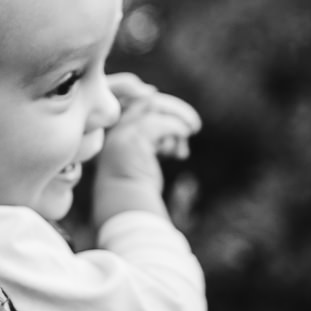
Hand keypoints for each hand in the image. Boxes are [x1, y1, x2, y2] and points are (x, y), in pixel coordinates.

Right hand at [93, 86, 200, 221]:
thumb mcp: (146, 159)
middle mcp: (115, 129)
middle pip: (146, 101)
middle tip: (195, 127)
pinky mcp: (135, 139)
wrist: (126, 209)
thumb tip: (182, 128)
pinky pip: (162, 124)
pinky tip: (182, 152)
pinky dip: (177, 131)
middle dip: (174, 109)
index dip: (159, 106)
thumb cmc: (137, 190)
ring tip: (193, 133)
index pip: (138, 105)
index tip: (179, 124)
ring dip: (179, 117)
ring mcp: (123, 132)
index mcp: (115, 133)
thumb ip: (157, 141)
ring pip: (155, 106)